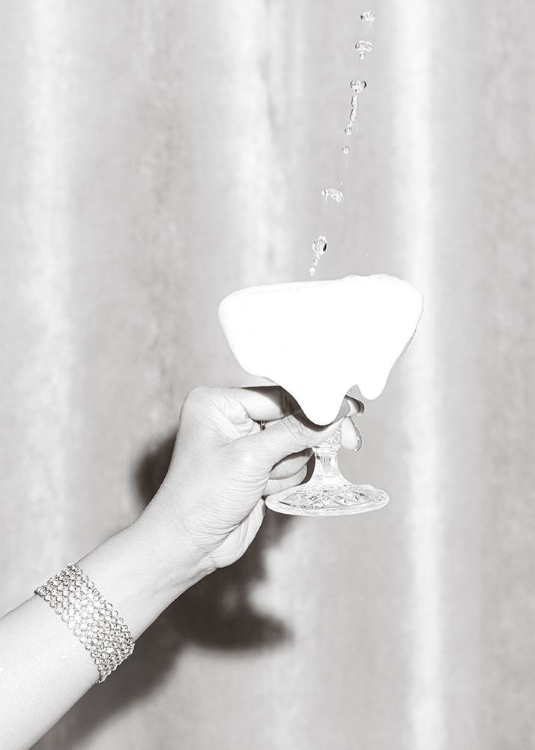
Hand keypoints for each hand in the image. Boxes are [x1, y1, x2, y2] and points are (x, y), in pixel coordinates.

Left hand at [143, 386, 362, 577]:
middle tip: (346, 442)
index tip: (348, 409)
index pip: (279, 395)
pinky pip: (290, 465)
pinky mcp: (256, 468)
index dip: (313, 406)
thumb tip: (335, 411)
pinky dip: (285, 480)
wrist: (188, 546)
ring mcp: (244, 445)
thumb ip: (296, 432)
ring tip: (262, 482)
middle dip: (301, 441)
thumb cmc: (201, 498)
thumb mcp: (251, 458)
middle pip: (291, 418)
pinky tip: (262, 493)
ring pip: (295, 445)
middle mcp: (230, 419)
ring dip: (288, 466)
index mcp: (218, 403)